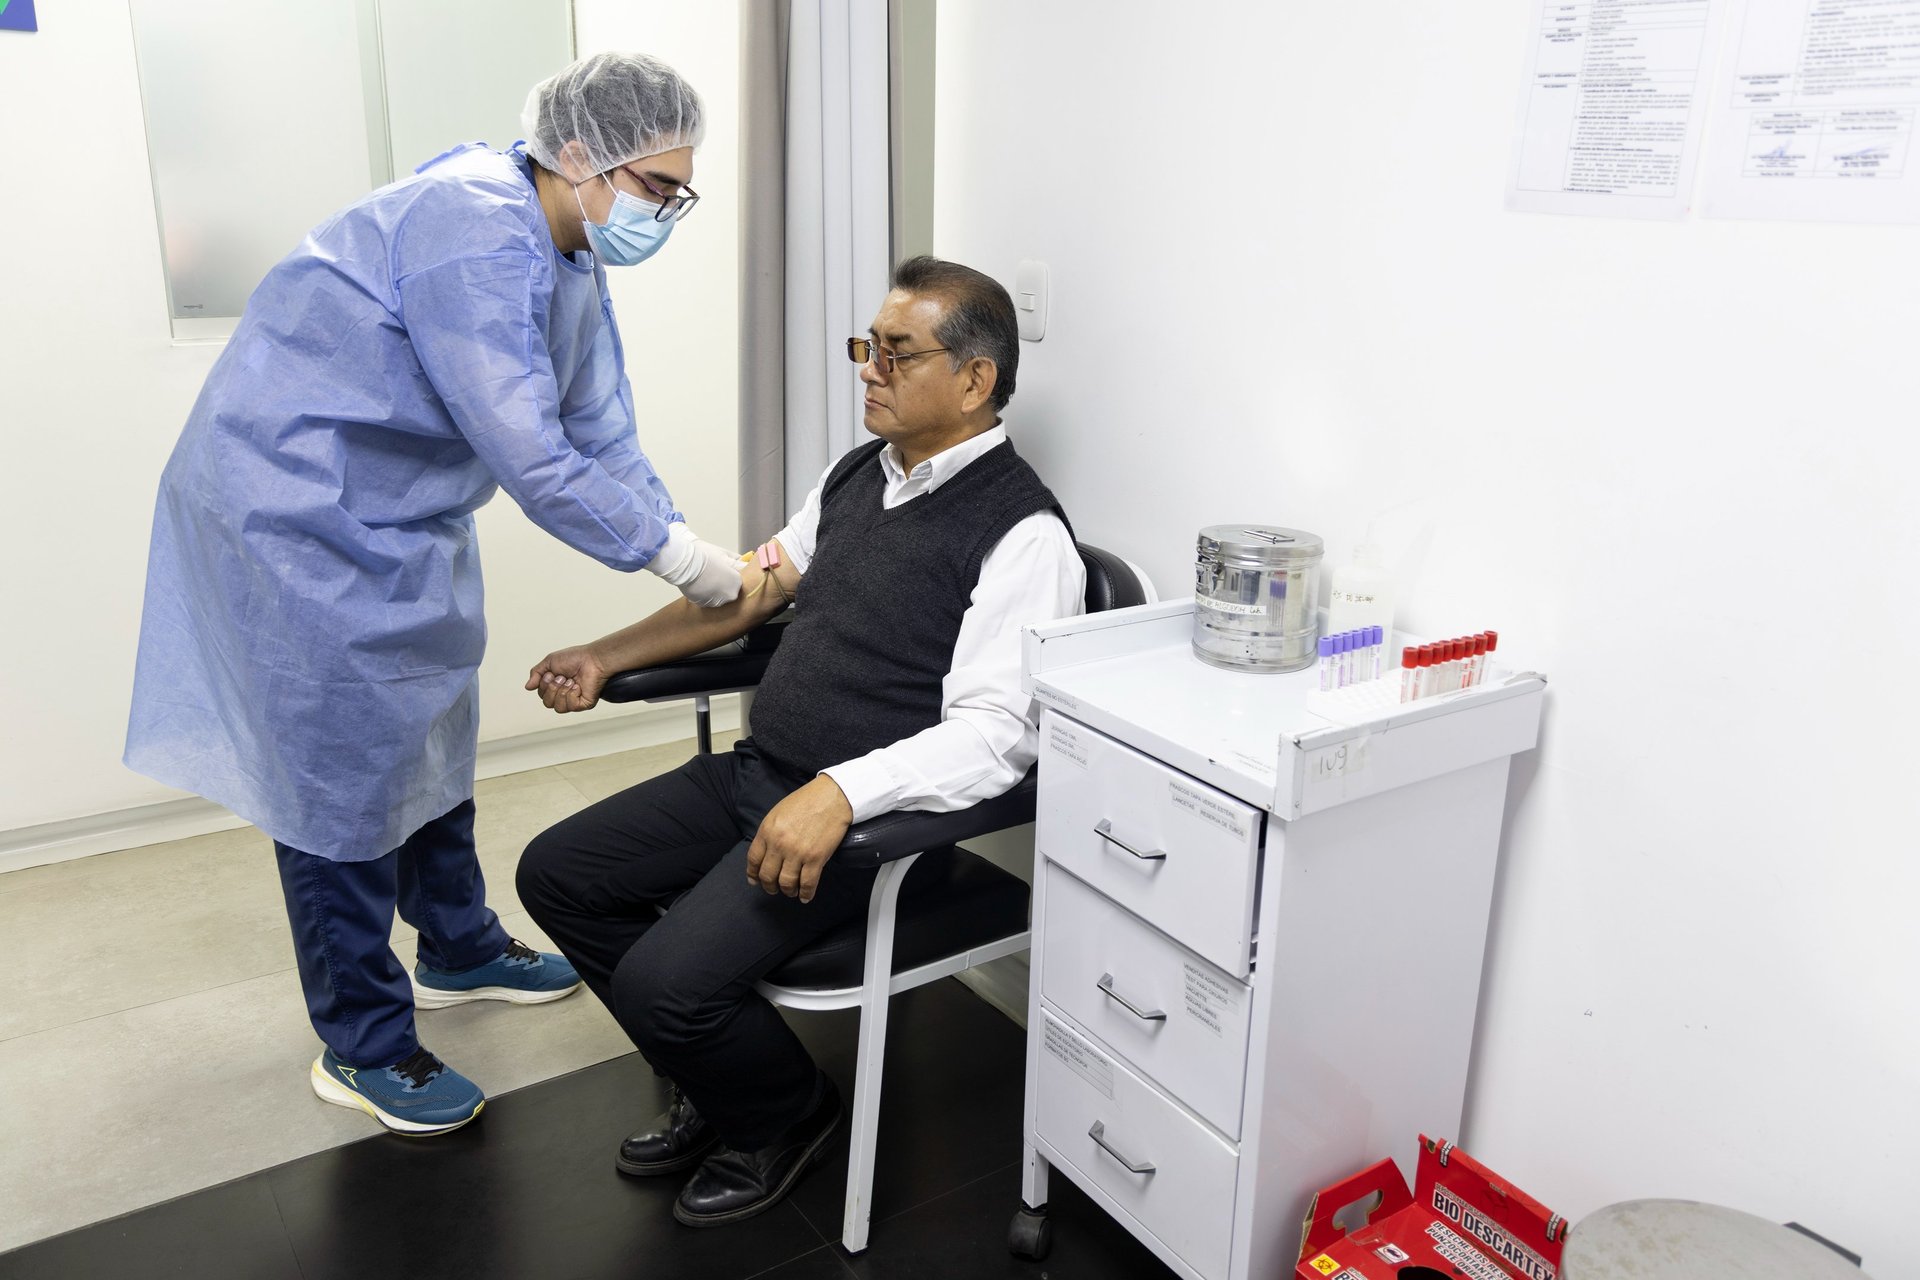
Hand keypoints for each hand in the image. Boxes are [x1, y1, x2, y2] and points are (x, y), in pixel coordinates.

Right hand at [524, 644, 609, 713]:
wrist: (592, 659)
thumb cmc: (574, 658)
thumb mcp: (549, 662)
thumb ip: (536, 673)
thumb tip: (527, 687)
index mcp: (556, 686)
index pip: (541, 695)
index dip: (544, 685)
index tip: (552, 673)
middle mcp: (564, 695)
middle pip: (547, 703)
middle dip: (552, 688)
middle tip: (562, 676)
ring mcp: (574, 700)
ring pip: (557, 708)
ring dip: (562, 692)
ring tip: (570, 680)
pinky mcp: (583, 704)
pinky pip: (570, 707)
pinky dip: (571, 694)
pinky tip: (577, 686)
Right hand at [676, 536, 743, 606]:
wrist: (684, 563)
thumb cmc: (704, 556)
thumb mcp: (726, 554)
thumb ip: (738, 561)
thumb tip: (745, 562)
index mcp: (737, 583)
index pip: (740, 581)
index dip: (732, 574)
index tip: (726, 569)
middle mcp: (730, 596)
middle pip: (730, 589)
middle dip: (725, 583)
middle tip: (715, 572)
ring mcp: (716, 602)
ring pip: (719, 596)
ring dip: (715, 590)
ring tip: (706, 577)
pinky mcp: (704, 605)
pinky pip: (708, 599)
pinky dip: (705, 594)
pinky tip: (700, 583)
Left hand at [745, 776, 853, 902]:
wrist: (832, 797)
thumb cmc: (806, 801)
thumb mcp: (778, 813)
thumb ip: (769, 833)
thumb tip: (764, 853)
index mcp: (767, 831)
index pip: (753, 859)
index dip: (753, 874)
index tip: (755, 880)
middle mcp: (779, 844)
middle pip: (767, 875)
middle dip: (769, 886)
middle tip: (773, 889)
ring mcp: (797, 852)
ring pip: (786, 883)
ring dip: (787, 891)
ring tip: (791, 891)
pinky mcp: (816, 858)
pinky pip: (808, 883)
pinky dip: (806, 894)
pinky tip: (805, 896)